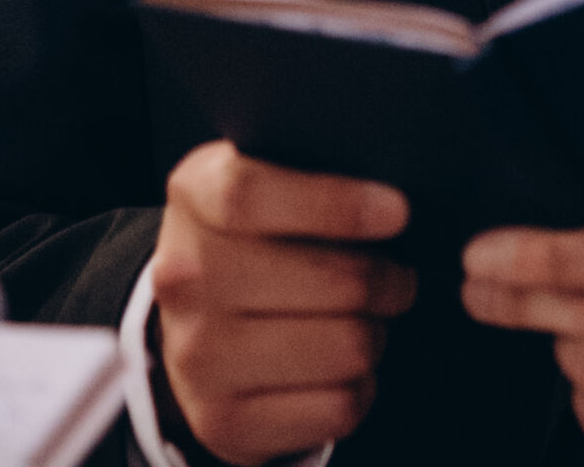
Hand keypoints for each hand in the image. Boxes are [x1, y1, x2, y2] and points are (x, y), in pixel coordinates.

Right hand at [149, 142, 415, 464]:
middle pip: (331, 280)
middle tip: (397, 277)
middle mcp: (186, 278)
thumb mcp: (262, 174)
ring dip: (377, 333)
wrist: (189, 324)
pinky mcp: (224, 420)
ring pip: (345, 345)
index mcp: (194, 196)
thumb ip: (310, 164)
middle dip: (388, 279)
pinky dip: (362, 386)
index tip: (397, 211)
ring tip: (370, 320)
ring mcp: (198, 355)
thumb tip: (391, 184)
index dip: (337, 204)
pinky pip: (338, 406)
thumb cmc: (250, 235)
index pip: (253, 196)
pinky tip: (346, 366)